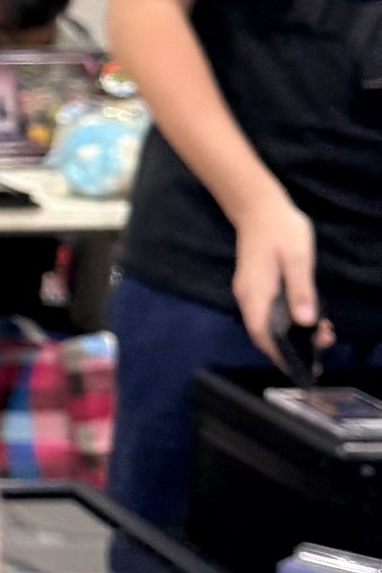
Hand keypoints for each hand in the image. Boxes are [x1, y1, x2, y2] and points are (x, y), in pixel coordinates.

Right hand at [233, 184, 327, 364]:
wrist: (258, 206)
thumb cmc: (279, 229)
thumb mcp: (297, 257)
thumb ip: (301, 289)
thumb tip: (306, 321)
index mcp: (255, 293)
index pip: (263, 334)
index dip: (279, 354)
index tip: (301, 366)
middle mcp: (249, 297)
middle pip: (264, 334)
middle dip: (290, 348)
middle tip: (322, 348)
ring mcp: (251, 292)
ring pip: (267, 324)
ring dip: (290, 336)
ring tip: (322, 335)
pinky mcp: (257, 287)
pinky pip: (269, 313)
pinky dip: (287, 323)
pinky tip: (307, 319)